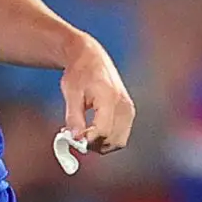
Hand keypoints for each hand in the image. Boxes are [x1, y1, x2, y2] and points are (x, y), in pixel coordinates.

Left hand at [60, 35, 135, 153]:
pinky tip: (93, 130)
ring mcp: (129, 110)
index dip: (86, 140)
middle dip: (93, 144)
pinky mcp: (129, 113)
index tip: (72, 138)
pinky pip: (120, 136)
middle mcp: (124, 105)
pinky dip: (107, 139)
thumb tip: (75, 139)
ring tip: (84, 133)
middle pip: (111, 140)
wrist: (91, 58)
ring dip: (101, 144)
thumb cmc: (80, 72)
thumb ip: (74, 118)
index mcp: (109, 98)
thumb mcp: (71, 94)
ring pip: (118, 142)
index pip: (102, 131)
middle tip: (76, 137)